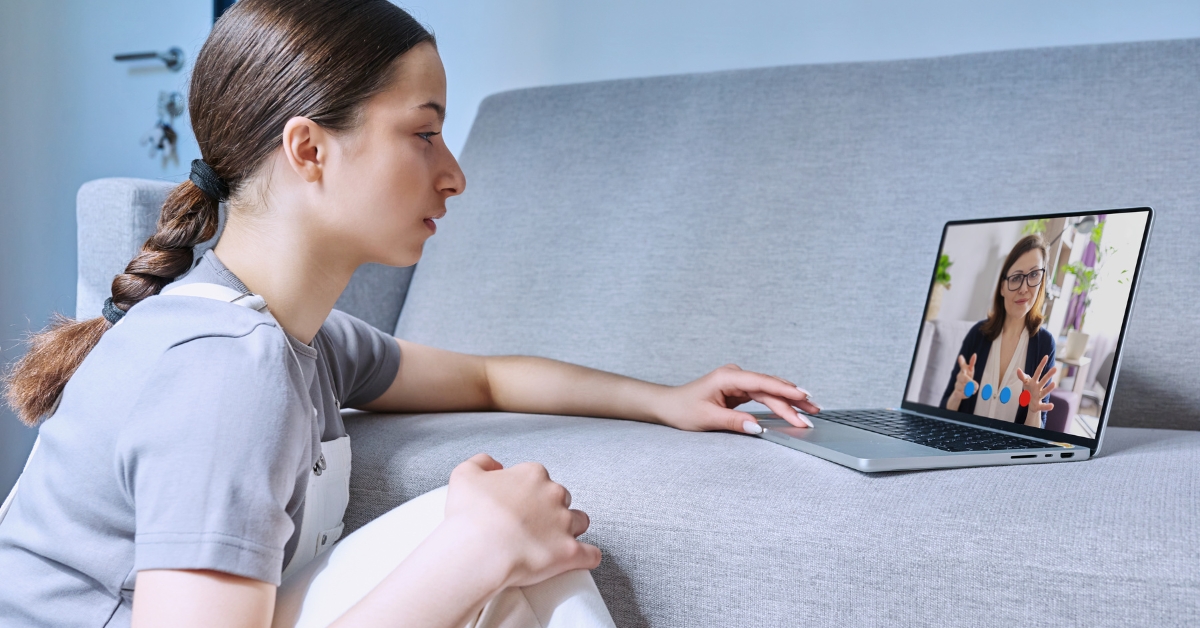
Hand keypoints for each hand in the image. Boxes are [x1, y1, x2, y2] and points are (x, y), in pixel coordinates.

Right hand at [443, 454, 600, 590]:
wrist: (478, 551)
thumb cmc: (469, 515)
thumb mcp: (464, 475)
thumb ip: (481, 462)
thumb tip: (495, 465)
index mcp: (532, 475)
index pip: (539, 478)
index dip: (528, 493)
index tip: (517, 506)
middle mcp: (554, 494)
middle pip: (561, 499)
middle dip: (550, 510)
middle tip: (530, 526)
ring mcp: (564, 523)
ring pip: (580, 522)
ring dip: (570, 530)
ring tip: (551, 543)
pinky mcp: (570, 552)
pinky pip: (590, 554)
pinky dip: (586, 557)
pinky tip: (579, 559)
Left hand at [655, 363, 818, 432]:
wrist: (668, 405)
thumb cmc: (683, 409)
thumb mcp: (708, 418)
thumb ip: (734, 422)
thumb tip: (758, 429)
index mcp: (727, 377)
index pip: (762, 382)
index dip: (784, 390)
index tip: (803, 397)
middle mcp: (735, 376)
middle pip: (769, 388)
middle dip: (792, 401)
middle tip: (812, 414)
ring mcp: (738, 382)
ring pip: (769, 391)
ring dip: (789, 401)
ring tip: (811, 410)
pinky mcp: (739, 391)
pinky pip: (763, 395)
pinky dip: (778, 403)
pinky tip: (793, 407)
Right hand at [946, 353, 976, 410]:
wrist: (958, 392)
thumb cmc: (966, 379)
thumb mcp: (969, 371)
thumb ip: (972, 363)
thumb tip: (974, 354)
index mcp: (963, 372)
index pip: (962, 366)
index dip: (962, 362)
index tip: (961, 357)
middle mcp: (959, 378)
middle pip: (962, 378)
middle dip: (969, 382)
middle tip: (976, 385)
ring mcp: (957, 385)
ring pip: (964, 387)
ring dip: (971, 390)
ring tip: (973, 389)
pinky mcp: (956, 393)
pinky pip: (962, 394)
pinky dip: (967, 395)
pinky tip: (968, 393)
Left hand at [1017, 355, 1057, 425]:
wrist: (1031, 404)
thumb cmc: (1029, 390)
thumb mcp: (1025, 383)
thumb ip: (1022, 376)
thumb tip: (1018, 369)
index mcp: (1034, 382)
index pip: (1038, 372)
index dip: (1041, 364)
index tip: (1046, 356)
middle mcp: (1038, 388)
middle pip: (1043, 380)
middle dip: (1048, 375)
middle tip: (1055, 368)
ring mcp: (1039, 396)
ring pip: (1044, 392)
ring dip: (1049, 388)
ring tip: (1054, 383)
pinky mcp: (1038, 405)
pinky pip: (1043, 406)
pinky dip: (1047, 406)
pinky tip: (1052, 406)